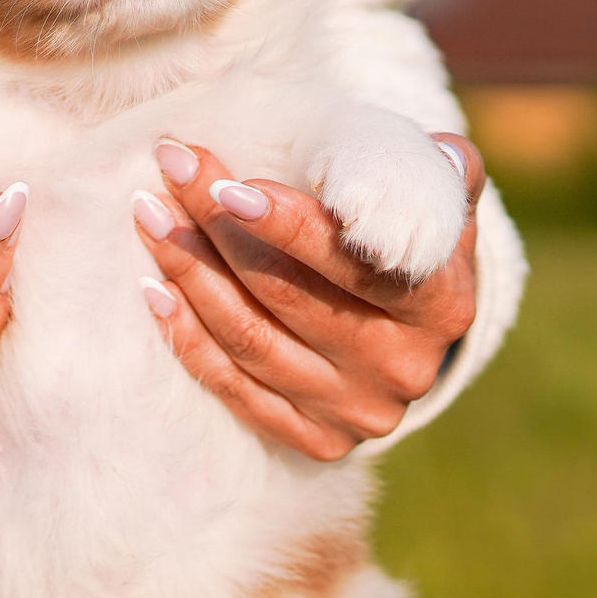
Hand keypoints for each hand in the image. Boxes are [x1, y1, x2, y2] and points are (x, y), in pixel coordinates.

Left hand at [131, 134, 485, 461]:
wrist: (405, 310)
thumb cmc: (410, 225)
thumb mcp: (440, 188)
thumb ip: (435, 166)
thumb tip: (433, 156)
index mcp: (444, 304)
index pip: (358, 265)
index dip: (290, 227)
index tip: (230, 185)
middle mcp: (406, 369)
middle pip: (290, 298)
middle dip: (220, 229)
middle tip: (173, 173)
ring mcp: (360, 412)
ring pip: (253, 343)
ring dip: (191, 275)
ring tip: (153, 216)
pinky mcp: (317, 441)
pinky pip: (237, 390)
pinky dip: (189, 338)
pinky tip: (157, 287)